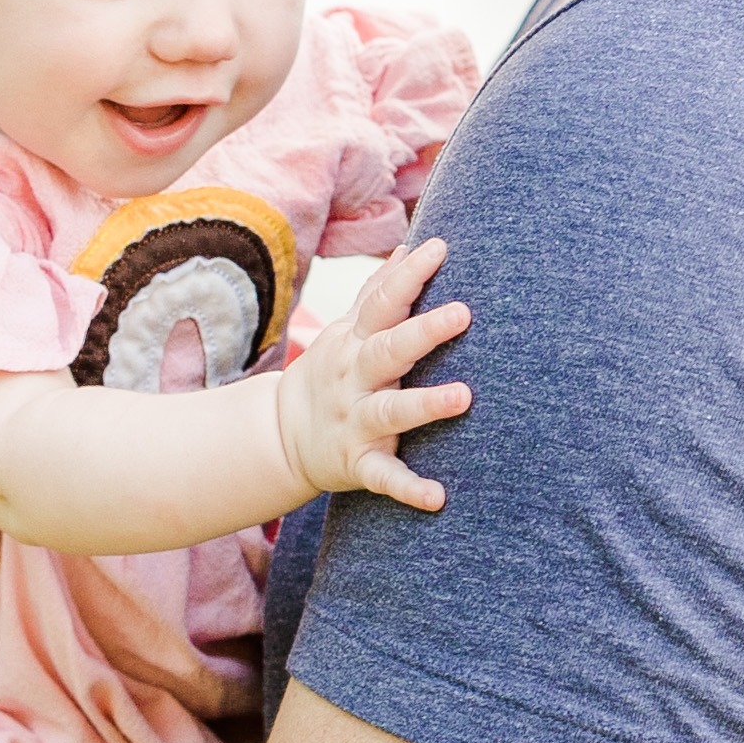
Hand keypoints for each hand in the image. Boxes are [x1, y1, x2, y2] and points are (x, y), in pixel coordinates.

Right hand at [275, 241, 470, 512]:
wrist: (279, 437)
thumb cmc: (332, 374)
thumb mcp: (347, 331)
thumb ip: (380, 292)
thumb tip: (413, 245)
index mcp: (355, 342)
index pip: (382, 301)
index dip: (409, 274)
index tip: (440, 246)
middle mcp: (355, 378)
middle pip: (389, 349)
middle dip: (423, 331)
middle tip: (463, 312)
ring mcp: (355, 421)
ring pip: (391, 411)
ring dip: (426, 404)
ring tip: (464, 397)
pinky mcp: (357, 463)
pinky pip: (384, 476)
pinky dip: (409, 488)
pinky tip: (438, 497)